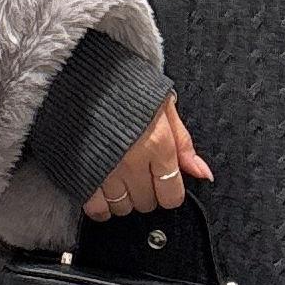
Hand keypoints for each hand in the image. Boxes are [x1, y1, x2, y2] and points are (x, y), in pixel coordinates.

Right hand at [83, 95, 213, 219]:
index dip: (169, 192)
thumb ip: (183, 144)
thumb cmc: (125, 87)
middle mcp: (133, 163)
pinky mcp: (81, 174)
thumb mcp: (163, 106)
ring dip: (123, 199)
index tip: (163, 184)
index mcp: (158, 145)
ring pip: (122, 207)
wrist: (82, 77)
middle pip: (146, 202)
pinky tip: (102, 197)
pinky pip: (95, 207)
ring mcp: (105, 171)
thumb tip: (202, 173)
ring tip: (120, 182)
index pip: (171, 194)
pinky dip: (101, 207)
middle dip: (147, 194)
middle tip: (140, 178)